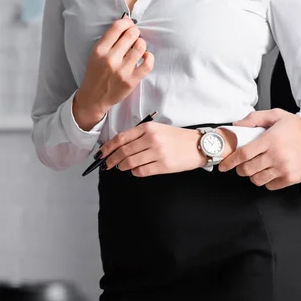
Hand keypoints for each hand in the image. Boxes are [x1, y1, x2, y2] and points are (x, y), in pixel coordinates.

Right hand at [73, 16, 153, 130]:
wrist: (94, 97)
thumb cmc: (96, 73)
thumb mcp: (96, 54)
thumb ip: (109, 41)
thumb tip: (126, 24)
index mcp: (100, 50)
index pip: (117, 28)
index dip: (127, 22)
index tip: (130, 24)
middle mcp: (111, 59)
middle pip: (130, 35)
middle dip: (135, 32)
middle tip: (135, 35)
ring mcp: (122, 70)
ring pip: (140, 47)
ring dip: (142, 43)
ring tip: (139, 46)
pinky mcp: (132, 80)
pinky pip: (148, 64)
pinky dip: (149, 57)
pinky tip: (145, 56)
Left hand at [98, 123, 236, 176]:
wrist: (199, 146)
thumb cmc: (179, 138)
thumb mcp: (159, 130)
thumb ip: (140, 135)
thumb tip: (120, 146)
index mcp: (148, 128)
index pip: (121, 138)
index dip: (108, 147)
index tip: (101, 153)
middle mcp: (151, 139)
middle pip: (123, 151)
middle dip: (111, 160)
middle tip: (107, 164)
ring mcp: (157, 153)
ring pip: (130, 162)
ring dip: (122, 166)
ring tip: (122, 167)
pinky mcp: (163, 166)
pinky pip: (141, 171)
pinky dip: (135, 172)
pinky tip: (136, 170)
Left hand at [218, 109, 300, 189]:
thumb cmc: (300, 129)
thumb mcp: (277, 115)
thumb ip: (255, 119)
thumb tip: (237, 125)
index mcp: (270, 140)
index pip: (243, 154)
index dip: (230, 162)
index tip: (224, 166)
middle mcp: (276, 156)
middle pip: (247, 170)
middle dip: (240, 169)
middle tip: (242, 165)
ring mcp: (283, 169)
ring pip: (257, 179)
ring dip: (253, 175)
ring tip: (257, 168)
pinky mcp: (290, 179)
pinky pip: (270, 185)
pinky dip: (266, 181)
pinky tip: (270, 172)